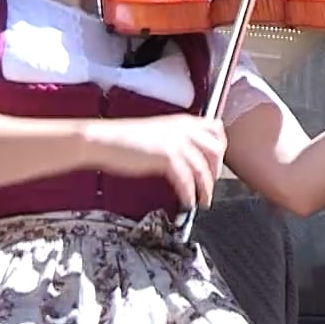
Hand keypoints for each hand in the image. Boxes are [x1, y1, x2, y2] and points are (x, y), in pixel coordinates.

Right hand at [86, 114, 227, 209]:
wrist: (102, 140)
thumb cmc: (123, 139)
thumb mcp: (157, 133)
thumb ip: (176, 140)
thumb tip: (188, 156)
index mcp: (182, 121)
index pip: (215, 129)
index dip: (221, 147)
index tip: (218, 163)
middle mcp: (183, 129)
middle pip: (215, 150)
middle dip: (216, 171)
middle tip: (211, 185)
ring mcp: (176, 142)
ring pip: (203, 168)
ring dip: (205, 188)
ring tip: (203, 201)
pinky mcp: (166, 157)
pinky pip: (187, 180)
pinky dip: (189, 194)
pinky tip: (187, 202)